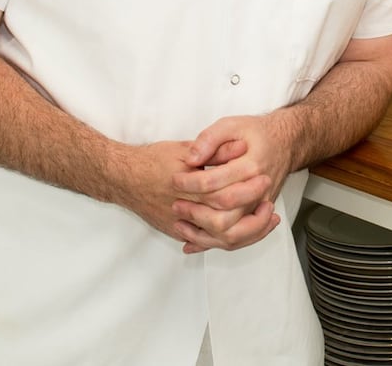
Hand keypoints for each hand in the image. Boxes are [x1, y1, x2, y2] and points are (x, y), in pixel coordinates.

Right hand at [110, 139, 265, 249]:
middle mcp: (184, 209)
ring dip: (244, 232)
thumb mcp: (183, 149)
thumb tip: (240, 148)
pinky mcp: (176, 231)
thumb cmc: (152, 160)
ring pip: (217, 239)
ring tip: (263, 221)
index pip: (224, 193)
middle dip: (251, 217)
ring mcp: (179, 224)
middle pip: (224, 221)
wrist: (122, 178)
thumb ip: (212, 151)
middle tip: (269, 206)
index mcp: (188, 186)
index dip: (247, 190)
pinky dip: (225, 239)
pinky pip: (204, 242)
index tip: (264, 181)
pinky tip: (242, 232)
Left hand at [168, 112, 298, 252]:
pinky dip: (213, 244)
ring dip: (202, 234)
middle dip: (194, 213)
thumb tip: (191, 158)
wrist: (285, 144)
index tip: (175, 180)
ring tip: (181, 223)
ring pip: (232, 235)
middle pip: (224, 217)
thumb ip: (210, 139)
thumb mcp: (232, 125)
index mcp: (251, 167)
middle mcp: (258, 192)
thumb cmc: (257, 134)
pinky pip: (238, 240)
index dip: (189, 184)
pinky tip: (192, 242)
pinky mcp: (257, 216)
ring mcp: (259, 207)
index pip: (214, 184)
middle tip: (176, 204)